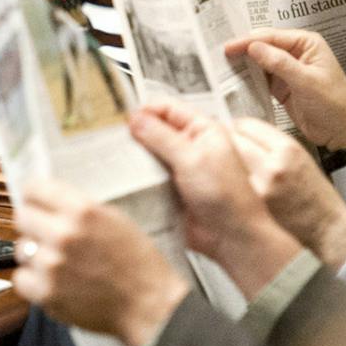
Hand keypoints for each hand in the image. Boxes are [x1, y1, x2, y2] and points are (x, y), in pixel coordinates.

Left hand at [12, 180, 189, 345]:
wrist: (151, 307)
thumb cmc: (139, 264)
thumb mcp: (115, 219)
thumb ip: (79, 209)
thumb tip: (46, 202)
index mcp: (82, 211)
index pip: (33, 189)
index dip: (34, 196)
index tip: (36, 202)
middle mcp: (63, 234)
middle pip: (22, 218)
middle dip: (34, 224)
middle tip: (47, 234)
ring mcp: (52, 265)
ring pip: (22, 249)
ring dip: (35, 255)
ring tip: (59, 263)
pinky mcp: (46, 293)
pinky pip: (21, 279)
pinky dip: (33, 282)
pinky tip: (53, 282)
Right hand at [128, 100, 303, 293]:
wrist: (231, 237)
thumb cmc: (227, 198)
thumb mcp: (193, 159)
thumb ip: (161, 136)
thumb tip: (136, 118)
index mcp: (203, 131)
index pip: (168, 108)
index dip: (146, 110)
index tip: (124, 119)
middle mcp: (191, 147)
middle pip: (155, 130)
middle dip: (136, 134)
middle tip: (115, 139)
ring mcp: (179, 168)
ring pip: (148, 154)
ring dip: (135, 157)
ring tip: (116, 159)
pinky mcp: (169, 188)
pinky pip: (147, 176)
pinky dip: (136, 176)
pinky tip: (124, 178)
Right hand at [223, 28, 345, 148]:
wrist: (342, 132)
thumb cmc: (336, 105)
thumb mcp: (307, 82)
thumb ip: (280, 63)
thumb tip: (255, 47)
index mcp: (307, 44)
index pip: (271, 36)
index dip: (248, 41)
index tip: (229, 47)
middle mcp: (296, 53)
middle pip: (262, 46)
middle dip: (242, 50)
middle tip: (220, 55)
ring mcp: (286, 69)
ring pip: (258, 62)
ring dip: (243, 64)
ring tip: (222, 67)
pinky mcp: (280, 86)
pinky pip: (259, 78)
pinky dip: (247, 79)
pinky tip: (234, 80)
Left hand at [228, 118, 345, 268]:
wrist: (327, 231)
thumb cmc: (316, 198)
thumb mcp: (300, 160)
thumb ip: (271, 145)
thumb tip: (241, 134)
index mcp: (288, 150)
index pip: (247, 125)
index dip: (237, 127)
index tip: (233, 131)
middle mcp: (272, 166)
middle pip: (232, 141)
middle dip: (227, 143)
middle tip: (225, 149)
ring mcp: (259, 187)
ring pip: (225, 163)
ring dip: (222, 163)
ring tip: (227, 170)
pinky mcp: (250, 206)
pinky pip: (227, 184)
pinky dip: (225, 182)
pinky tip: (231, 187)